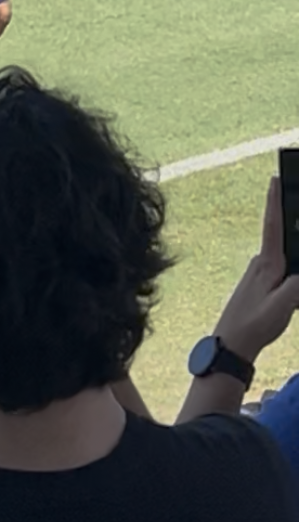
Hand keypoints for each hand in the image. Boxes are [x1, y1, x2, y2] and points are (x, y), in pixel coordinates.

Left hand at [214, 178, 298, 363]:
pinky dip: (291, 269)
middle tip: (296, 197)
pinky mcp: (260, 286)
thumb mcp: (283, 305)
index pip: (273, 224)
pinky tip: (294, 280)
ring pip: (283, 256)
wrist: (230, 345)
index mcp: (267, 263)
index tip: (274, 177)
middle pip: (282, 237)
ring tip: (296, 246)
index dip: (274, 200)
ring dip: (293, 251)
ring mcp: (259, 274)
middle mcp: (261, 263)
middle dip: (292, 222)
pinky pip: (280, 270)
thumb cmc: (254, 324)